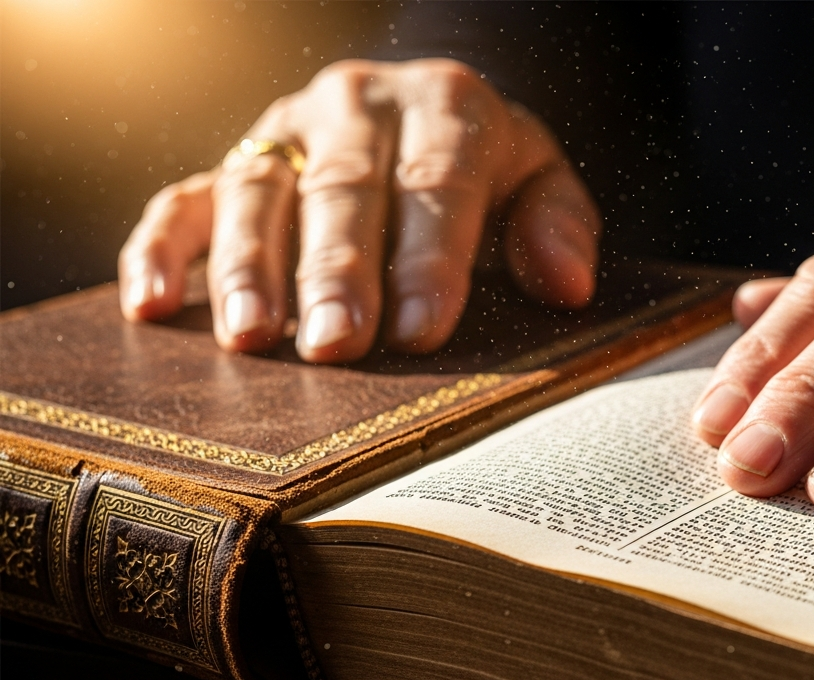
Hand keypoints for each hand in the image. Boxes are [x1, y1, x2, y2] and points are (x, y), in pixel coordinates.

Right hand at [118, 59, 599, 362]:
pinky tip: (150, 306)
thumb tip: (566, 283)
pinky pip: (182, 200)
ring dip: (248, 268)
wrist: (425, 115)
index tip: (424, 328)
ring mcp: (287, 133)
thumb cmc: (488, 170)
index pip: (438, 180)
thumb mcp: (538, 180)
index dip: (431, 256)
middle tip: (335, 345)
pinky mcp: (235, 164)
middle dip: (338, 272)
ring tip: (252, 338)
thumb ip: (557, 222)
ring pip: (257, 194)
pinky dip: (160, 250)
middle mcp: (358, 105)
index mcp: (445, 104)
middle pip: (344, 190)